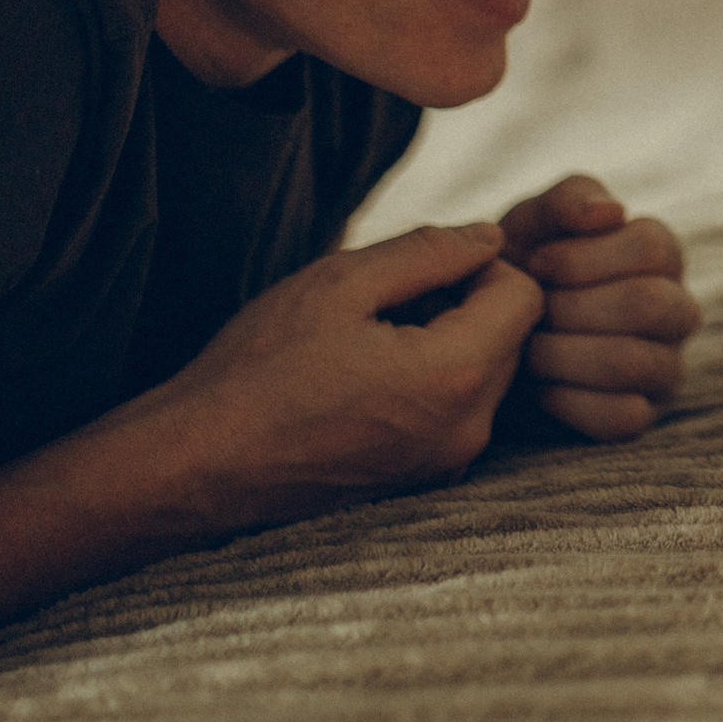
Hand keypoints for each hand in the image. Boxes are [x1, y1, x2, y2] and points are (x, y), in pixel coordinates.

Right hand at [125, 221, 543, 527]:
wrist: (197, 467)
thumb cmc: (260, 369)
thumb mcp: (342, 284)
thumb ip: (429, 252)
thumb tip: (490, 238)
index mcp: (456, 376)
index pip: (525, 297)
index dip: (482, 266)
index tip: (422, 269)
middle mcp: (468, 430)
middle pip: (512, 338)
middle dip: (467, 305)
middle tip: (388, 301)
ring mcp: (446, 465)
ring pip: (485, 376)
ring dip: (447, 343)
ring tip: (369, 339)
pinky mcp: (422, 483)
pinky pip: (456, 414)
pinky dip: (430, 384)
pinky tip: (364, 380)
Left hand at [498, 175, 699, 442]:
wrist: (484, 336)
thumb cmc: (519, 268)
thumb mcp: (532, 223)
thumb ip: (567, 201)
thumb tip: (612, 212)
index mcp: (660, 254)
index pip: (653, 248)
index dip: (585, 257)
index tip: (535, 264)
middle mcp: (676, 309)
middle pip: (651, 305)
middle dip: (572, 308)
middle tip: (530, 312)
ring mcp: (665, 365)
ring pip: (637, 362)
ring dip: (564, 354)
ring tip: (528, 348)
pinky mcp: (643, 415)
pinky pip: (623, 416)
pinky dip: (569, 401)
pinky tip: (539, 386)